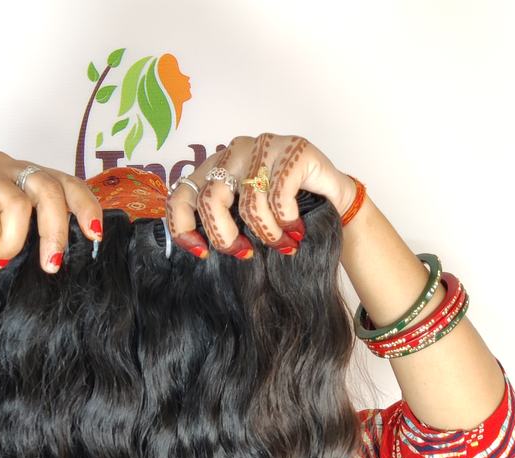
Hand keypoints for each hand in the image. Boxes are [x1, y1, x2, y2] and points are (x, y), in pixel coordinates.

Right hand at [0, 150, 104, 271]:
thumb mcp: (19, 244)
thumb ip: (43, 238)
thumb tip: (80, 253)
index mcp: (30, 178)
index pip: (68, 184)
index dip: (85, 207)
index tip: (94, 236)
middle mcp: (8, 166)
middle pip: (47, 189)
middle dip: (54, 233)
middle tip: (50, 266)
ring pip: (17, 203)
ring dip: (13, 242)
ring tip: (0, 263)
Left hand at [165, 133, 357, 258]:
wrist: (333, 200)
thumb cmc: (285, 212)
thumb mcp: (245, 219)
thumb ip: (222, 224)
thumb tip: (198, 252)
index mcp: (215, 168)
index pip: (181, 195)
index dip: (183, 228)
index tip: (201, 253)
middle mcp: (234, 152)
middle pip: (211, 199)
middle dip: (226, 237)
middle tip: (245, 254)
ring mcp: (263, 146)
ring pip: (249, 202)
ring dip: (267, 234)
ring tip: (283, 245)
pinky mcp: (293, 149)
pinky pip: (279, 195)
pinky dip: (286, 220)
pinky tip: (296, 229)